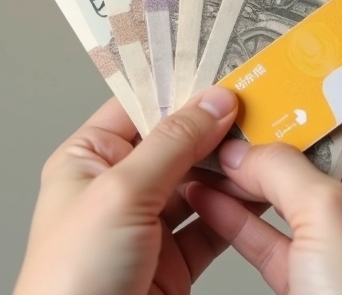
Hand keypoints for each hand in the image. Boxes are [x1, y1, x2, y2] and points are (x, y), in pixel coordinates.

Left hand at [13, 87, 240, 294]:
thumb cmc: (71, 279)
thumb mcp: (120, 195)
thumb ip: (172, 144)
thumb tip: (213, 101)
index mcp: (87, 161)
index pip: (139, 107)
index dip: (181, 87)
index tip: (226, 67)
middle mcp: (117, 189)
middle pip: (176, 143)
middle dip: (217, 128)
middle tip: (262, 104)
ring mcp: (147, 225)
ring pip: (200, 183)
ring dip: (233, 167)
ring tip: (270, 143)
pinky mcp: (173, 260)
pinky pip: (212, 223)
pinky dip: (237, 209)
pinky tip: (260, 192)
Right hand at [185, 106, 341, 294]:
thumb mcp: (331, 214)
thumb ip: (286, 169)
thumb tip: (247, 147)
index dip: (322, 104)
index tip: (280, 84)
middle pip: (320, 165)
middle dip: (272, 143)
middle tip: (234, 119)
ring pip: (288, 204)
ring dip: (246, 180)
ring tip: (210, 153)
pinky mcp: (309, 286)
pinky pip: (269, 241)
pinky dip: (237, 219)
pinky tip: (208, 196)